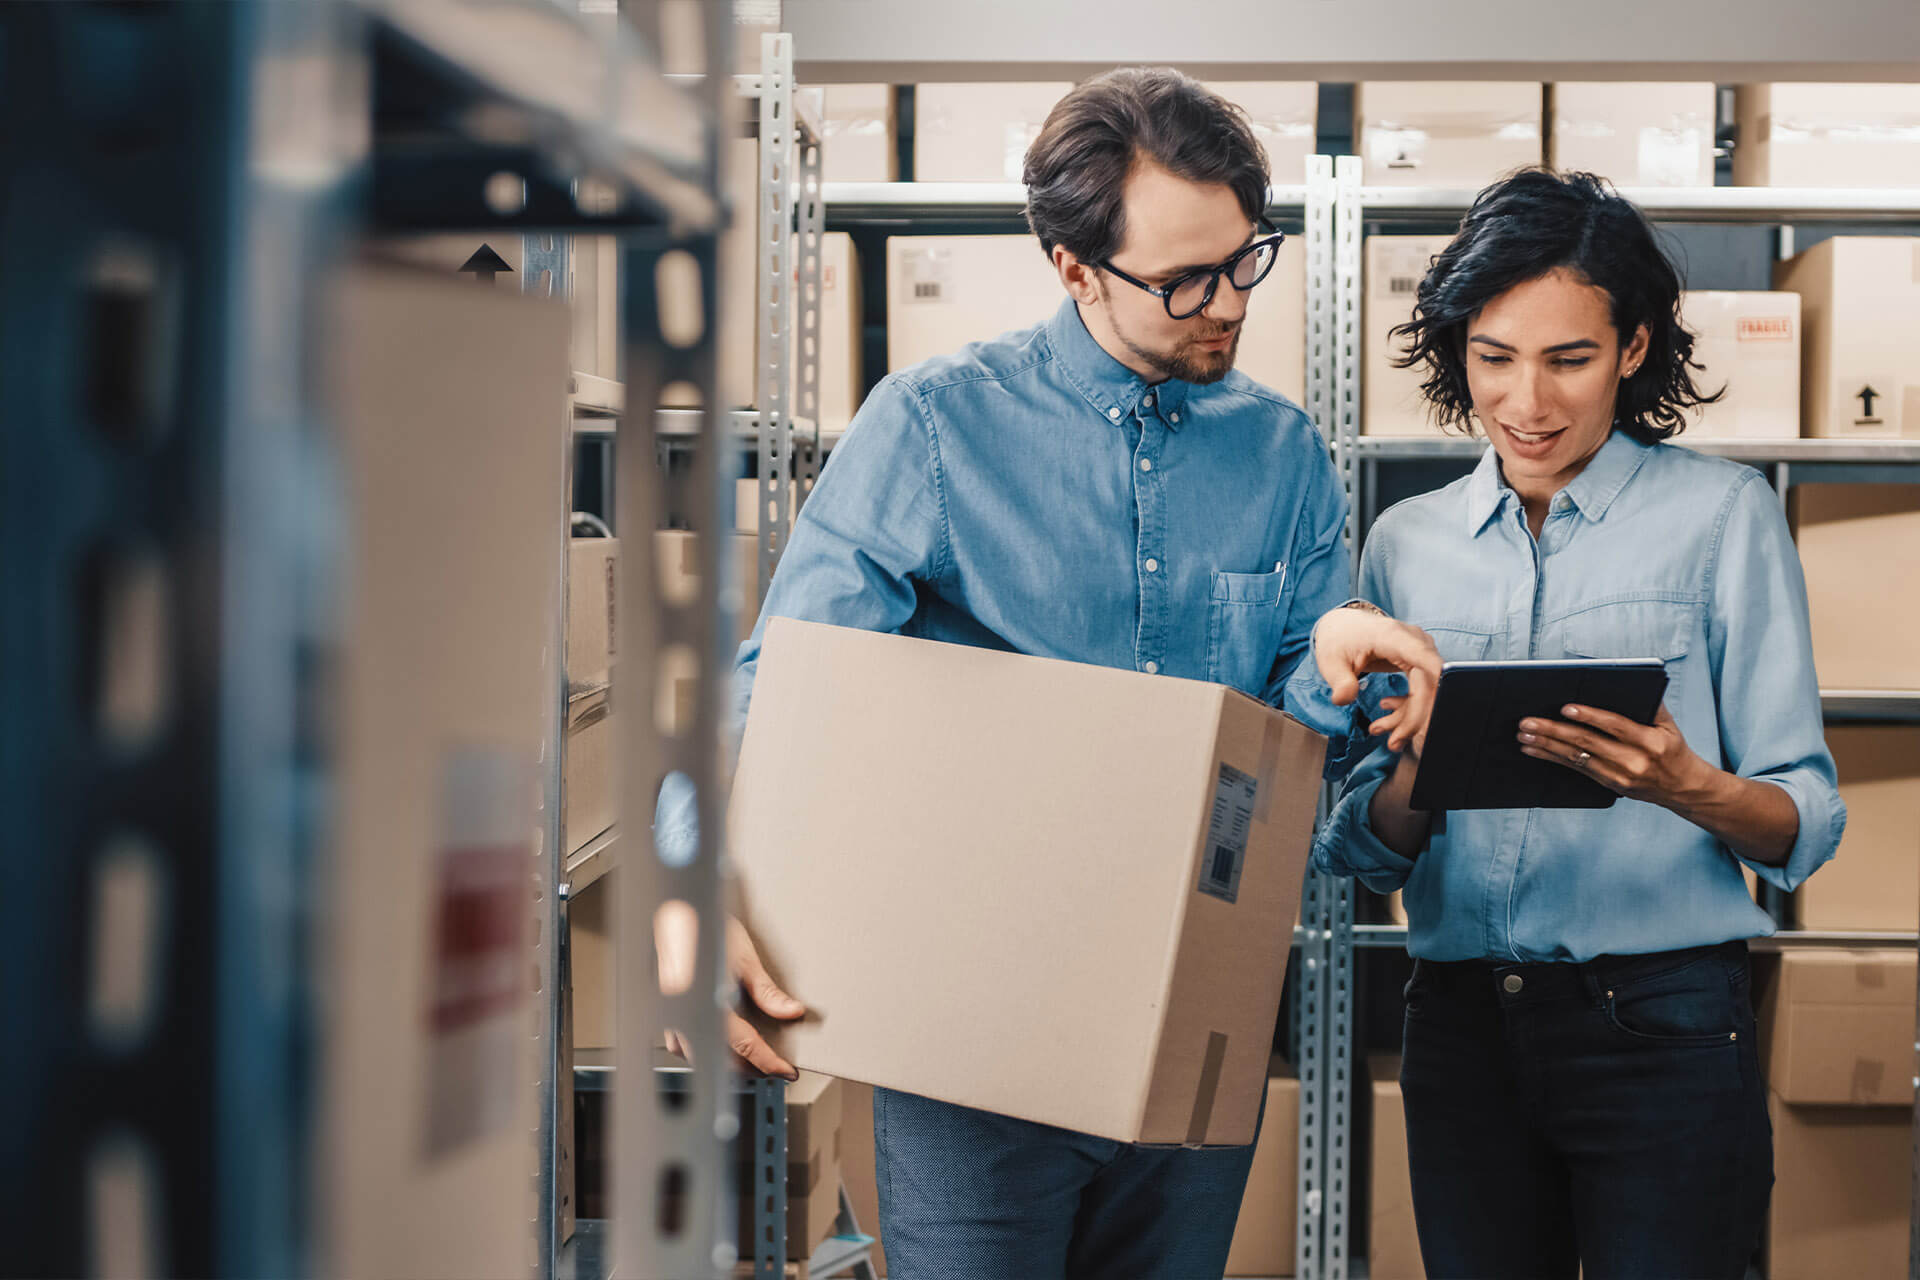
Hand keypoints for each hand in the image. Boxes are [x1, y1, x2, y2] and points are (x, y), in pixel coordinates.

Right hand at [656, 905, 804, 1078]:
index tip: (784, 1070)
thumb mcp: (743, 957)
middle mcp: (685, 1014)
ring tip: (752, 1056)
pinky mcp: (666, 1010)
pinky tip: (718, 1041)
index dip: (767, 1061)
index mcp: (706, 1002)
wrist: (674, 911)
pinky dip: (706, 1047)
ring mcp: (671, 1015)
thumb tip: (790, 1011)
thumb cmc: (703, 927)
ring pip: (701, 1053)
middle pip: (721, 1057)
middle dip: (750, 1066)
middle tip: (774, 1065)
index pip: (743, 1044)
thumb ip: (767, 991)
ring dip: (727, 1060)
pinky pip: (684, 1042)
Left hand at [1313, 607, 1442, 753]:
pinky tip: (1387, 718)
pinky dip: (1409, 709)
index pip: (1424, 658)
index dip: (1437, 682)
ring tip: (1384, 734)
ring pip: (1429, 691)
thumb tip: (1343, 699)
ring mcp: (1420, 651)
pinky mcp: (1419, 663)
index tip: (1440, 709)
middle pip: (1429, 683)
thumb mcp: (1331, 662)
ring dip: (1411, 718)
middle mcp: (1414, 642)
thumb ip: (1339, 681)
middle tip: (1394, 743)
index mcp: (1393, 636)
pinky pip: (1423, 690)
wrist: (1343, 628)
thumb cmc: (1338, 640)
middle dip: (1415, 718)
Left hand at [1516, 703, 1709, 808]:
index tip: (1565, 708)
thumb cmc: (1672, 748)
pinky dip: (1551, 757)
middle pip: (1588, 743)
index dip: (1590, 716)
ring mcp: (1620, 776)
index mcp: (1650, 742)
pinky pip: (1576, 769)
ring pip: (1576, 758)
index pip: (1615, 726)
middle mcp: (1634, 761)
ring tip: (1524, 734)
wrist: (1682, 787)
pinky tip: (1534, 749)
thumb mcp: (1669, 725)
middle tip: (1528, 722)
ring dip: (1546, 745)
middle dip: (1554, 731)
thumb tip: (1626, 681)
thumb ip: (1650, 704)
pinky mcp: (1609, 785)